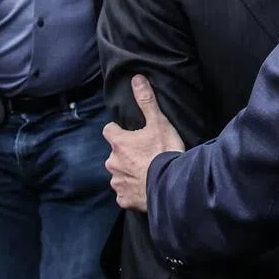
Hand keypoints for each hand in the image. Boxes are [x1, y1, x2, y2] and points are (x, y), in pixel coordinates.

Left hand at [103, 75, 184, 211]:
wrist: (170, 185)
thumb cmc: (163, 151)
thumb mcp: (158, 122)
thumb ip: (146, 101)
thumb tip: (136, 78)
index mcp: (118, 143)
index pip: (109, 130)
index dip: (118, 130)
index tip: (129, 132)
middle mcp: (112, 162)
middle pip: (114, 154)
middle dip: (125, 153)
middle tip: (144, 153)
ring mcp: (117, 182)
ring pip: (119, 174)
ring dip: (128, 172)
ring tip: (146, 171)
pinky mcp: (124, 200)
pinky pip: (124, 193)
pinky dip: (132, 190)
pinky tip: (145, 187)